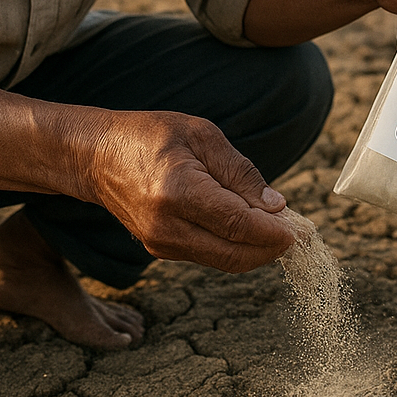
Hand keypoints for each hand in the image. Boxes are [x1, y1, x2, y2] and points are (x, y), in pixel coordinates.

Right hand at [83, 109, 294, 273]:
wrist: (96, 156)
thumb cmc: (150, 135)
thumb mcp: (201, 135)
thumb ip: (240, 172)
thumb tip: (276, 206)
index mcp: (178, 192)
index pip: (238, 224)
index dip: (274, 232)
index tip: (300, 229)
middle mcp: (168, 227)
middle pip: (235, 254)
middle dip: (272, 248)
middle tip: (299, 234)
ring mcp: (161, 244)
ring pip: (225, 261)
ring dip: (257, 251)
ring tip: (280, 228)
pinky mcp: (160, 250)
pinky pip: (210, 256)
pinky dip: (236, 247)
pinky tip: (251, 228)